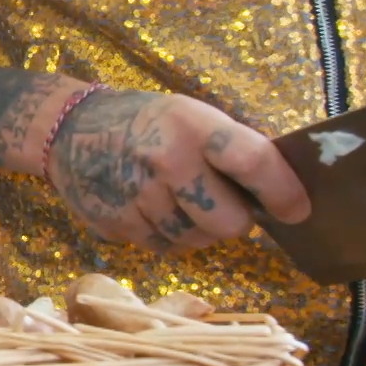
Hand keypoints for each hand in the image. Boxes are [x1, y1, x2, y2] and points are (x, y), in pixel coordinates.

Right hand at [46, 90, 311, 252]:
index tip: (298, 210)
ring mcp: (137, 196)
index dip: (283, 191)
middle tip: (224, 204)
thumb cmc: (145, 123)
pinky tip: (155, 210)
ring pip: (198, 241)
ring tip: (182, 202)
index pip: (252, 161)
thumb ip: (232, 151)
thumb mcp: (190, 116)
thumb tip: (283, 196)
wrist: (68, 130)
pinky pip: (165, 249)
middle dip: (235, 219)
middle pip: (230, 222)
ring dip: (200, 230)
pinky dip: (169, 236)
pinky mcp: (116, 225)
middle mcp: (165, 160)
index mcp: (191, 125)